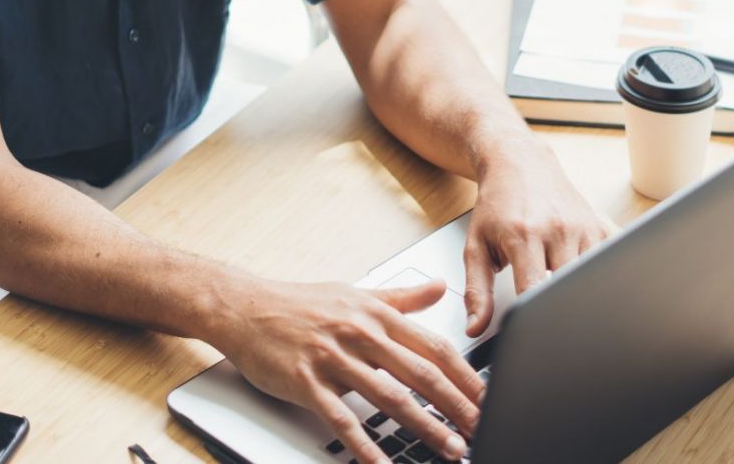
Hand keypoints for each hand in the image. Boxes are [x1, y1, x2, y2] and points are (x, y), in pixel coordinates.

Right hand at [211, 278, 482, 463]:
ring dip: (424, 426)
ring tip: (450, 448)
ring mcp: (334, 358)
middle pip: (421, 374)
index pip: (434, 346)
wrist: (244, 307)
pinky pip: (342, 419)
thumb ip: (402, 297)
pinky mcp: (307, 381)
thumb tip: (441, 287)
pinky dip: (365, 445)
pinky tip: (383, 463)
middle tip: (483, 428)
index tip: (488, 397)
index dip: (466, 375)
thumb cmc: (300, 303)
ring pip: (389, 397)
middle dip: (457, 406)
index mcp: (377, 315)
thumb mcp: (356, 293)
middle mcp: (360, 334)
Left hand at [464, 138, 609, 336]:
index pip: (535, 291)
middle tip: (552, 325)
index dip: (535, 320)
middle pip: (570, 288)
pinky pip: (612, 261)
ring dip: (582, 294)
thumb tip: (475, 327)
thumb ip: (477, 290)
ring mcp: (584, 228)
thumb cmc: (496, 206)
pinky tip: (592, 282)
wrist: (519, 164)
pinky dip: (604, 277)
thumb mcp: (476, 246)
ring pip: (594, 279)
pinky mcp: (602, 226)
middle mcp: (558, 230)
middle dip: (561, 310)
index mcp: (523, 236)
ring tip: (566, 298)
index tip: (532, 337)